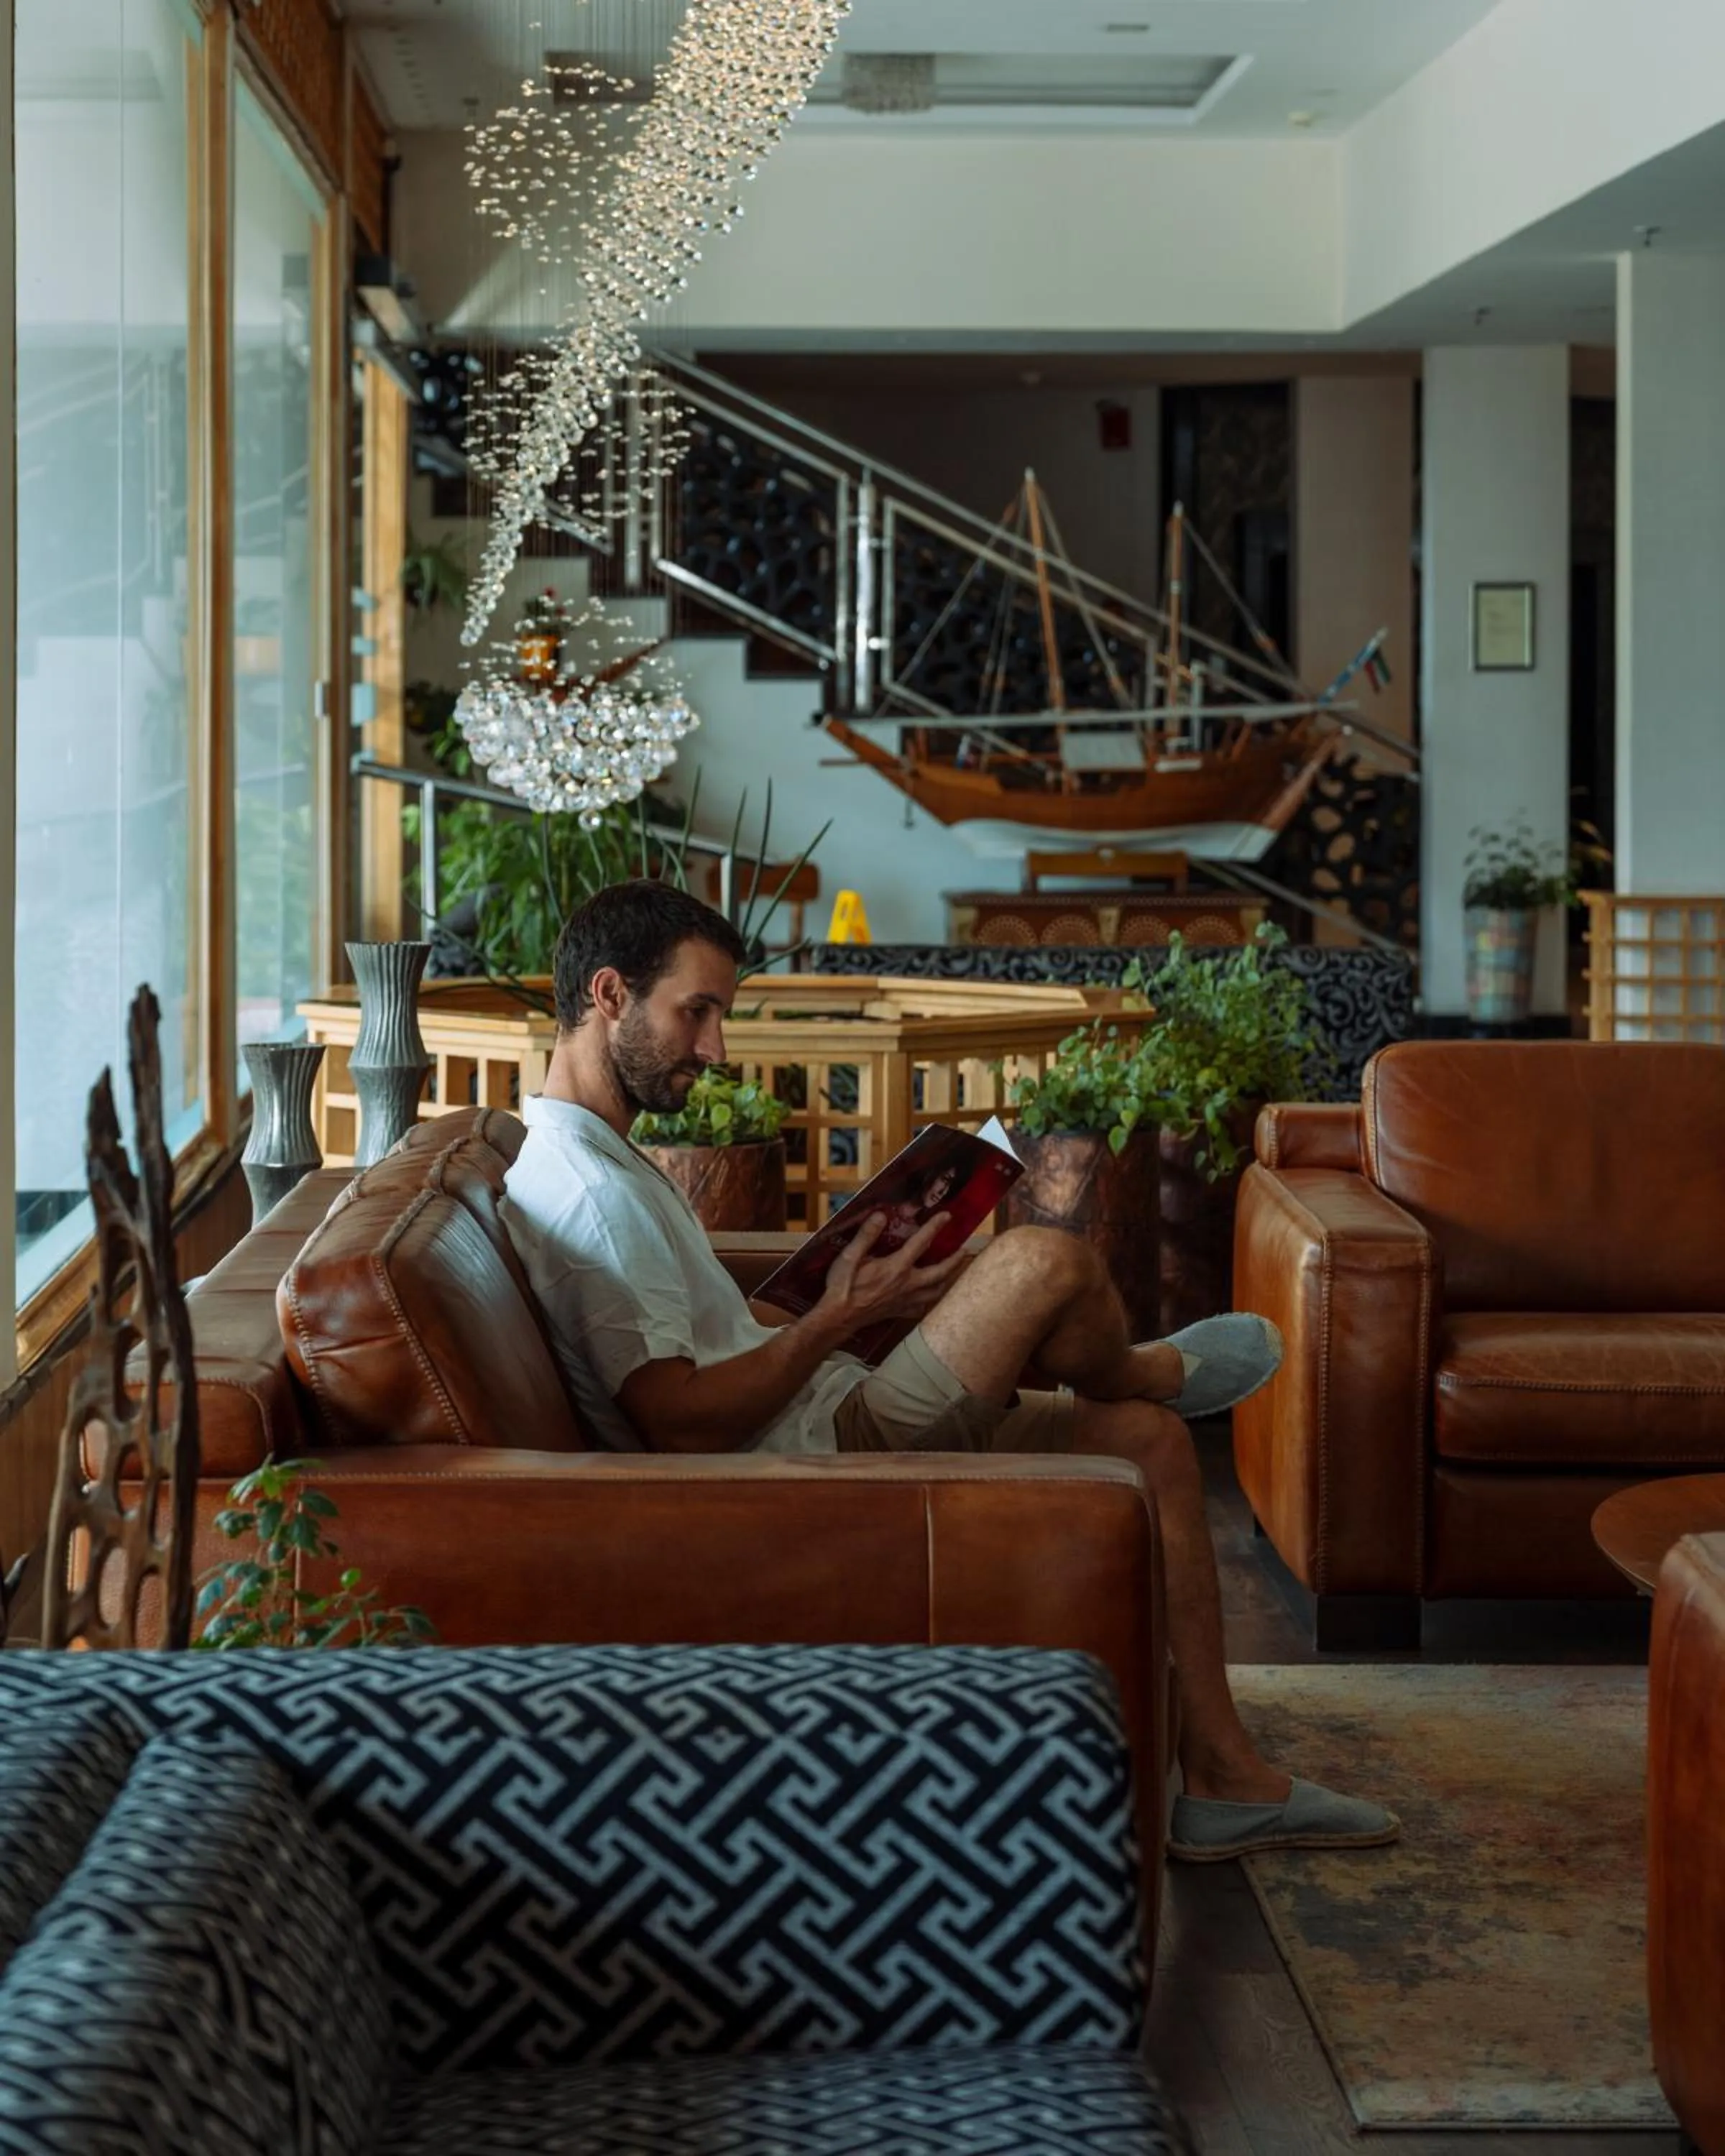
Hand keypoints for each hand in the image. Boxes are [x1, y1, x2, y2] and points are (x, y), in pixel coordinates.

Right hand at [814, 1210, 967, 1337]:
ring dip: (948, 1280)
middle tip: (964, 1250)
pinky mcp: (900, 1312)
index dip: (935, 1227)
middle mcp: (907, 1284)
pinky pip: (922, 1307)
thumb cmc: (843, 1286)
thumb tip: (881, 1216)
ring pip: (936, 1291)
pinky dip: (930, 1300)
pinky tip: (929, 1296)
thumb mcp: (850, 1256)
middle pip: (940, 1272)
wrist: (838, 1317)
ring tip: (954, 1272)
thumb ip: (866, 1235)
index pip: (921, 1243)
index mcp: (897, 1267)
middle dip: (954, 1260)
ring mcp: (906, 1300)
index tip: (947, 1216)